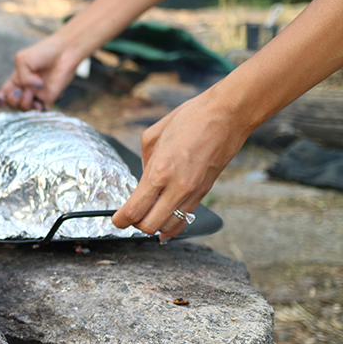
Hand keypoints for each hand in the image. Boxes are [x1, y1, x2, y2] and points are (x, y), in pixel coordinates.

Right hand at [0, 37, 82, 110]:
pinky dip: (36, 109)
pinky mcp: (49, 98)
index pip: (3, 95)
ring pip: (23, 109)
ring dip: (24, 102)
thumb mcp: (22, 60)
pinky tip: (38, 101)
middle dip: (12, 101)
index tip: (1, 99)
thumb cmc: (43, 52)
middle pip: (11, 104)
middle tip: (19, 90)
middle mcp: (25, 89)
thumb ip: (21, 77)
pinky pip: (39, 111)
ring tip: (32, 90)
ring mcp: (37, 94)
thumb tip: (31, 89)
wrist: (64, 51)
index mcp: (16, 79)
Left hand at [112, 86, 247, 239]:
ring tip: (147, 214)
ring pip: (169, 227)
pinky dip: (173, 223)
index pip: (135, 210)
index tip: (116, 218)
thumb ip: (144, 163)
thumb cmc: (190, 119)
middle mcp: (177, 187)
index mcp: (160, 171)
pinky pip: (186, 218)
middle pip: (149, 226)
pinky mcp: (205, 192)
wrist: (227, 115)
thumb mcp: (152, 137)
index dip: (120, 220)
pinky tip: (165, 220)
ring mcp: (193, 192)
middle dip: (134, 225)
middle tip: (129, 215)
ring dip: (155, 225)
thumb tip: (143, 178)